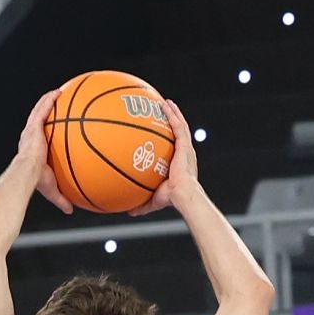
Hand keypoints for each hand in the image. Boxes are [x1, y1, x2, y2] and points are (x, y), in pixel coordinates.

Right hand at [20, 88, 73, 215]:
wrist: (27, 174)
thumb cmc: (36, 182)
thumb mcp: (52, 190)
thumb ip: (62, 198)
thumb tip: (71, 210)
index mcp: (33, 149)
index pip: (39, 137)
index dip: (44, 130)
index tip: (53, 127)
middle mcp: (30, 137)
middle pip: (38, 121)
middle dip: (47, 112)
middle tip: (57, 106)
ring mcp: (31, 131)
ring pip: (39, 111)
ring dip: (48, 101)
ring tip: (58, 93)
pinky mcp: (34, 126)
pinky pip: (43, 108)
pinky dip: (49, 99)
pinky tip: (58, 92)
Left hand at [127, 96, 196, 216]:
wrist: (182, 194)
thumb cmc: (172, 199)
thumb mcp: (153, 200)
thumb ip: (142, 204)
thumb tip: (128, 212)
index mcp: (179, 163)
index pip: (174, 147)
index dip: (169, 138)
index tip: (160, 131)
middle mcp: (184, 154)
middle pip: (178, 132)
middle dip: (171, 121)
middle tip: (162, 111)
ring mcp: (185, 149)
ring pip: (180, 125)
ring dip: (173, 113)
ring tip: (165, 103)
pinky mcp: (185, 145)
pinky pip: (178, 126)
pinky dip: (172, 114)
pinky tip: (165, 104)